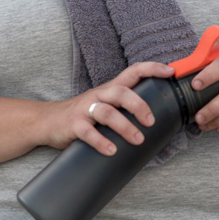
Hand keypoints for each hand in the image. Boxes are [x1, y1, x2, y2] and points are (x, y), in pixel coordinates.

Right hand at [45, 61, 174, 155]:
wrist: (47, 121)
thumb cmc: (84, 114)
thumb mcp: (105, 104)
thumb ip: (125, 106)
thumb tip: (157, 117)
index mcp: (110, 89)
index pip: (133, 71)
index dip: (152, 68)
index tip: (170, 71)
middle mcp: (99, 95)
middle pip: (121, 92)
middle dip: (139, 106)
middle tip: (151, 122)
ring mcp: (85, 109)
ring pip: (107, 112)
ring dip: (125, 127)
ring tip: (138, 140)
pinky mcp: (73, 125)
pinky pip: (88, 132)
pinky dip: (101, 141)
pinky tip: (112, 151)